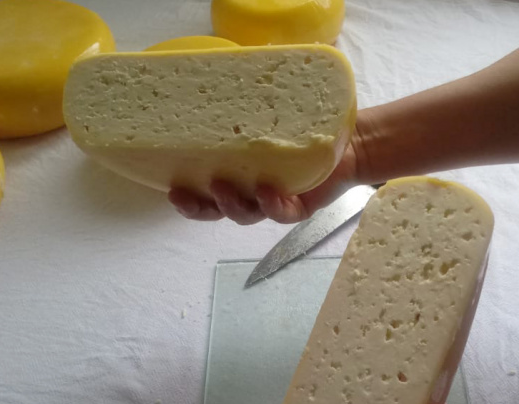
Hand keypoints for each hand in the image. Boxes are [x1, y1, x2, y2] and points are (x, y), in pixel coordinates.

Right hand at [168, 119, 365, 224]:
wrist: (348, 140)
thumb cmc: (304, 125)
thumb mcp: (269, 113)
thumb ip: (244, 107)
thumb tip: (216, 74)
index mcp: (239, 175)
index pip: (206, 193)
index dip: (188, 198)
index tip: (170, 190)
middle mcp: (252, 193)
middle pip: (219, 210)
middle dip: (200, 207)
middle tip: (184, 196)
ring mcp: (275, 202)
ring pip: (247, 213)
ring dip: (231, 203)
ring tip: (223, 187)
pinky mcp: (299, 207)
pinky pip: (282, 212)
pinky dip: (271, 204)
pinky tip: (267, 190)